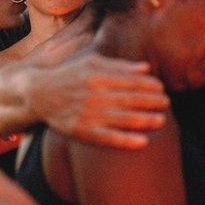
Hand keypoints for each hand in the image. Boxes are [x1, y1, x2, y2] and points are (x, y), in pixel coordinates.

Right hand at [29, 51, 168, 148]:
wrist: (37, 94)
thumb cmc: (68, 76)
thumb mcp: (91, 62)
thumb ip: (119, 66)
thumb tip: (146, 68)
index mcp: (98, 75)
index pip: (131, 81)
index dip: (150, 86)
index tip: (162, 89)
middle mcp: (94, 94)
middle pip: (131, 99)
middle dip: (152, 101)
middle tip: (166, 104)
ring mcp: (88, 113)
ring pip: (123, 118)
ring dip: (145, 120)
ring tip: (161, 120)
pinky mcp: (81, 130)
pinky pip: (108, 138)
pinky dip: (126, 140)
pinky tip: (143, 142)